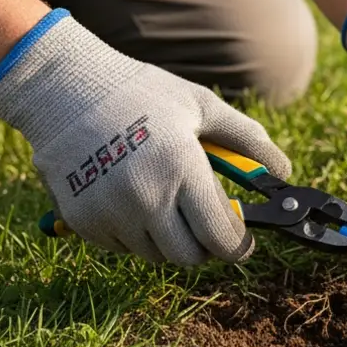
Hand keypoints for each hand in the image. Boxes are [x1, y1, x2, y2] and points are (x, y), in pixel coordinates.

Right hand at [0, 9, 290, 265]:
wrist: (63, 89)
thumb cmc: (141, 94)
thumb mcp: (201, 105)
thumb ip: (247, 140)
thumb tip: (284, 172)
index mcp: (182, 169)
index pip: (221, 237)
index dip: (238, 246)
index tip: (243, 241)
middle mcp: (146, 199)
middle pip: (189, 257)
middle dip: (206, 247)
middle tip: (208, 227)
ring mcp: (111, 213)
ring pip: (155, 255)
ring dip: (169, 240)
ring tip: (166, 202)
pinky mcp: (83, 221)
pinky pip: (122, 247)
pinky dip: (134, 234)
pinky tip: (132, 199)